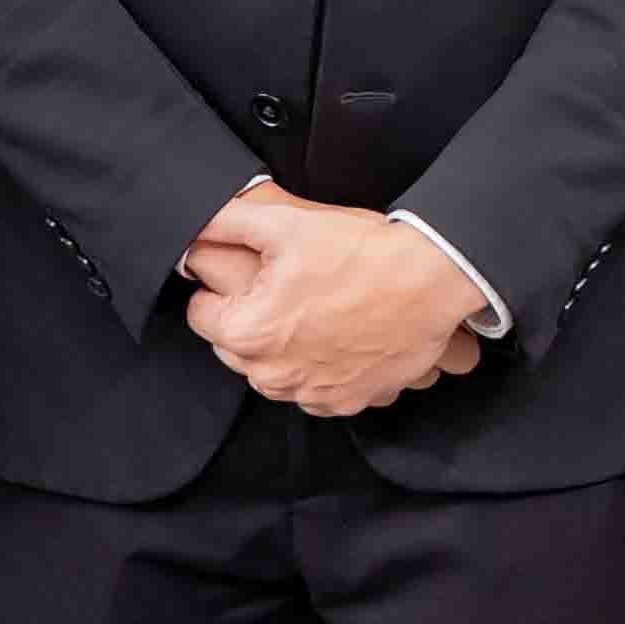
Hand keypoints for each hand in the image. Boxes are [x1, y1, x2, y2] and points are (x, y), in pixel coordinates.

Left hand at [183, 187, 482, 414]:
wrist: (431, 280)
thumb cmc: (362, 254)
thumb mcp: (284, 224)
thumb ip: (227, 223)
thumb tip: (193, 224)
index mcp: (248, 332)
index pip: (201, 314)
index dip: (220, 290)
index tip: (252, 277)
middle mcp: (274, 375)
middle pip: (234, 348)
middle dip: (250, 321)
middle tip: (287, 290)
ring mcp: (312, 393)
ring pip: (273, 373)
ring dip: (282, 350)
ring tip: (315, 311)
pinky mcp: (347, 401)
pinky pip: (315, 390)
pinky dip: (320, 369)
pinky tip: (339, 335)